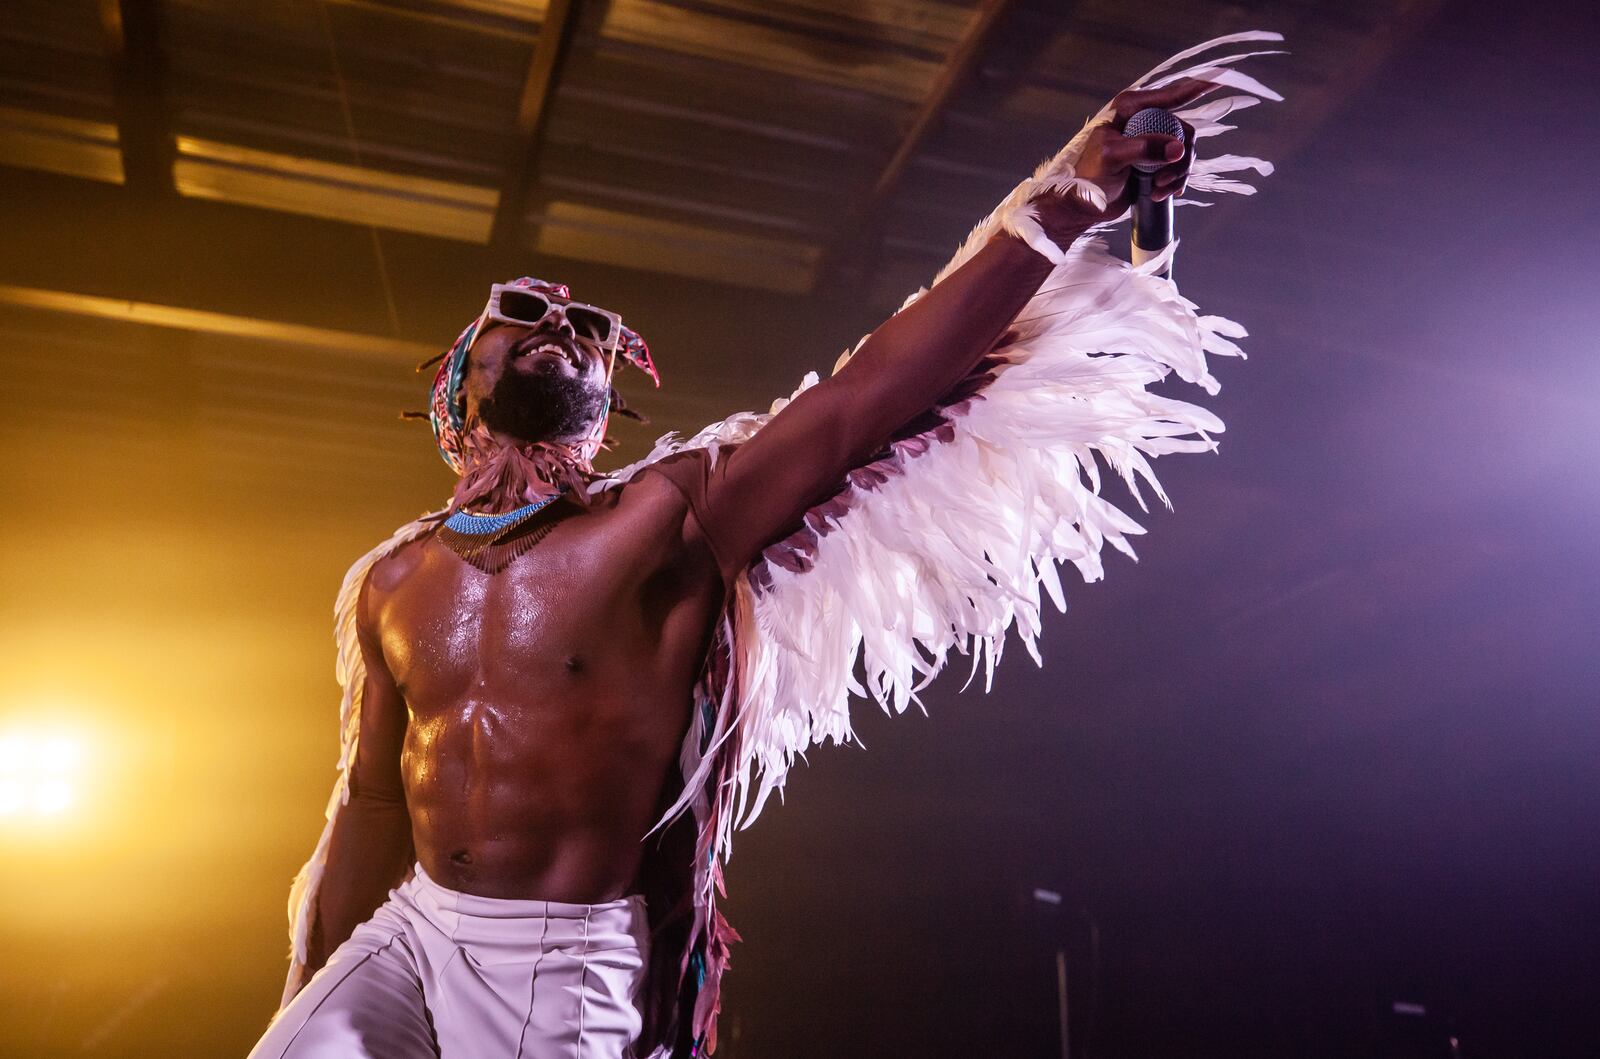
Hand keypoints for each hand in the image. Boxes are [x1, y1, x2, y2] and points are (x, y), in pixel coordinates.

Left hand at [1032, 77, 1211, 238]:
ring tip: (1159, 188)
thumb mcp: (1113, 157)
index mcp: (1130, 109)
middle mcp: (1145, 121)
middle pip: (1185, 129)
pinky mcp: (1156, 163)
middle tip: (1163, 178)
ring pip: (1186, 151)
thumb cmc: (1088, 176)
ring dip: (1178, 174)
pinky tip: (1164, 193)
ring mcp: (1152, 142)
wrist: (1083, 205)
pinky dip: (1176, 182)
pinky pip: (1180, 168)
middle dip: (1181, 157)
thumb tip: (1178, 148)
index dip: (1196, 87)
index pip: (1170, 95)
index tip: (1221, 78)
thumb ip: (1145, 148)